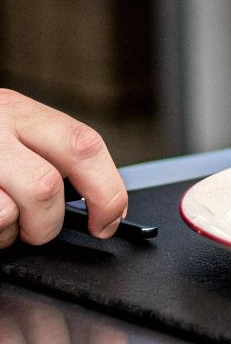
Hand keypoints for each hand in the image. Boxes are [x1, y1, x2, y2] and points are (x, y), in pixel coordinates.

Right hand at [0, 90, 126, 247]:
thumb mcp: (13, 133)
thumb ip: (50, 154)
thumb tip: (99, 204)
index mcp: (22, 113)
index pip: (84, 146)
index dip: (107, 191)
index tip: (108, 221)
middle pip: (47, 185)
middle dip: (52, 221)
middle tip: (44, 229)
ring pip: (11, 210)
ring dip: (15, 229)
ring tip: (6, 222)